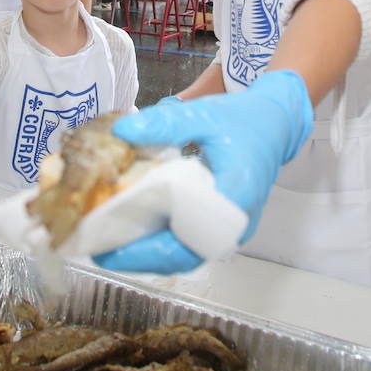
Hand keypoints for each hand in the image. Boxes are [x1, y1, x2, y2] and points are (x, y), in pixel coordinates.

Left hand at [93, 70, 313, 273]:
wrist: (275, 123)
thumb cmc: (243, 119)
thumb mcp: (204, 113)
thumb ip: (165, 123)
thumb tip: (120, 131)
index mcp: (233, 199)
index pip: (188, 243)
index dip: (146, 253)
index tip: (111, 249)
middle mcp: (233, 223)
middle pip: (181, 257)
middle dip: (137, 257)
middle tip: (96, 247)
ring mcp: (229, 228)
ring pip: (184, 254)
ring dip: (146, 253)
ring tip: (106, 241)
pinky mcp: (221, 225)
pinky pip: (188, 243)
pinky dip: (158, 241)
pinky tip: (131, 228)